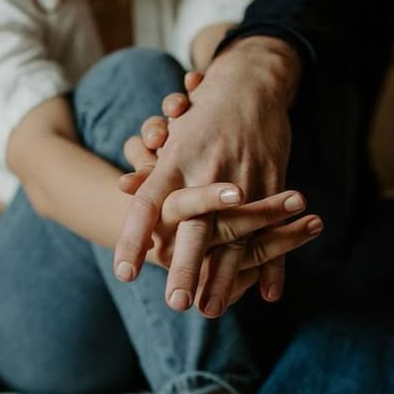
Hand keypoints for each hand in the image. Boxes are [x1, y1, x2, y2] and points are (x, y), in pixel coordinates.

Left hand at [114, 40, 306, 315]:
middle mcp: (207, 172)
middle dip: (186, 266)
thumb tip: (121, 190)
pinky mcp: (272, 181)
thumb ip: (152, 170)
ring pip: (235, 235)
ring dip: (225, 276)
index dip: (134, 238)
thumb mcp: (174, 140)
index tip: (125, 274)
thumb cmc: (203, 117)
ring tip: (212, 309)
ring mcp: (243, 178)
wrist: (250, 84)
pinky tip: (269, 295)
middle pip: (194, 227)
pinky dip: (273, 263)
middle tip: (176, 303)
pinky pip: (272, 228)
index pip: (149, 205)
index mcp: (176, 161)